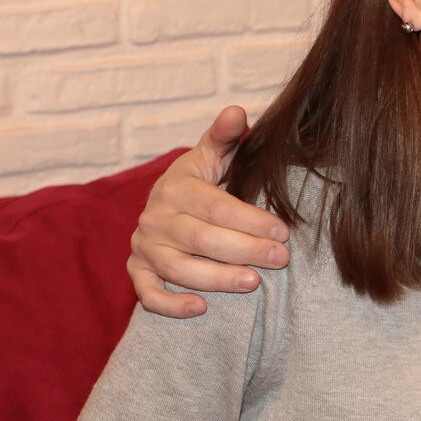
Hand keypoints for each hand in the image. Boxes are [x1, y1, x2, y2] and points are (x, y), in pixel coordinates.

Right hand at [127, 106, 291, 317]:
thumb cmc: (201, 184)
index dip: (251, 220)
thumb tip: (237, 112)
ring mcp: (145, 247)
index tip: (283, 231)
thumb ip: (226, 137)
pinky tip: (201, 308)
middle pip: (202, 239)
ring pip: (179, 269)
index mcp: (176, 187)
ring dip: (217, 278)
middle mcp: (155, 217)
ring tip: (254, 283)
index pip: (217, 207)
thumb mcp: (213, 156)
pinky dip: (171, 304)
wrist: (167, 208)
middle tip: (281, 258)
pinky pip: (148, 294)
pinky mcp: (137, 271)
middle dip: (246, 250)